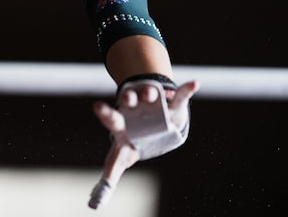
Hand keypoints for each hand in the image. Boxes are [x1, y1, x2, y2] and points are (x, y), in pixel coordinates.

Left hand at [88, 80, 198, 208]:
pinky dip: (188, 90)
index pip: (111, 119)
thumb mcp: (121, 157)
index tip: (96, 106)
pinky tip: (195, 84)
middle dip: (127, 99)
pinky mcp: (171, 105)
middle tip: (125, 99)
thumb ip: (109, 176)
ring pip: (149, 94)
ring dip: (149, 93)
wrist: (153, 124)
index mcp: (122, 124)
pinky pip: (181, 96)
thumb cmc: (134, 142)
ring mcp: (152, 104)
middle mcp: (134, 108)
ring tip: (151, 93)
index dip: (105, 113)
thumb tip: (92, 205)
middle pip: (128, 102)